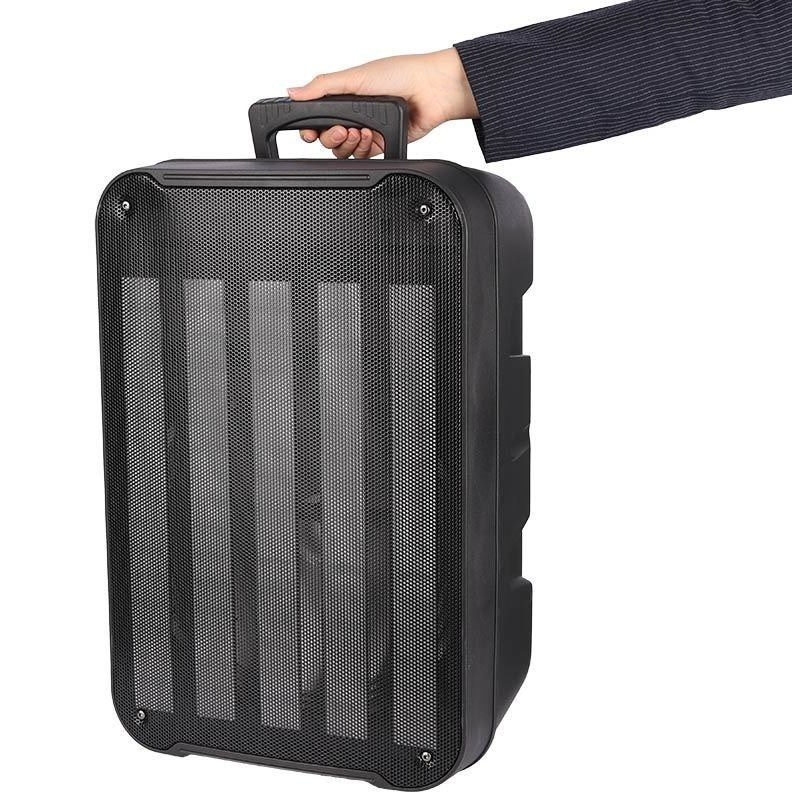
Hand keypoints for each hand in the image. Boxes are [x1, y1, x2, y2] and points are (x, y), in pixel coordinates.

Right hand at [287, 49, 477, 157]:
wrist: (431, 91)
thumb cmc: (399, 74)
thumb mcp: (353, 76)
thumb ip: (322, 87)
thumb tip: (293, 92)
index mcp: (344, 95)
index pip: (317, 118)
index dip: (310, 128)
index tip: (309, 132)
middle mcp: (354, 114)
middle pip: (327, 139)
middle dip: (331, 137)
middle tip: (342, 129)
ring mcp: (367, 131)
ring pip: (344, 151)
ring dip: (349, 143)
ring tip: (361, 130)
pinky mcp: (381, 144)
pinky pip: (363, 157)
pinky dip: (364, 149)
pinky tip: (371, 136)